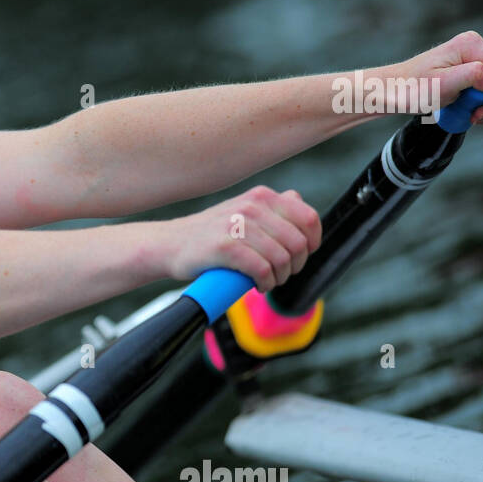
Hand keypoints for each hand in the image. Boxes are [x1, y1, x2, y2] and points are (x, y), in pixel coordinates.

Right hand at [164, 186, 321, 292]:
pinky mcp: (225, 247)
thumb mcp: (241, 210)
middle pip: (299, 243)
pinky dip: (264, 283)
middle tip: (281, 273)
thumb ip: (270, 206)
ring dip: (279, 277)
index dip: (312, 243)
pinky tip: (256, 285)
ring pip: (282, 259)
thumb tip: (297, 199)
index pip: (308, 218)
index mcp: (261, 196)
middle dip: (295, 265)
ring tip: (267, 281)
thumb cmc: (210, 234)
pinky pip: (262, 270)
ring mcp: (238, 225)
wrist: (170, 245)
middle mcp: (252, 206)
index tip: (301, 256)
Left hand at [390, 30, 482, 125]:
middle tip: (479, 115)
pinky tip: (471, 112)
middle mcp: (475, 46)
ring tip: (474, 115)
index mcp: (471, 45)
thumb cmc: (411, 88)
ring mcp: (473, 57)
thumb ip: (473, 76)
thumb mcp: (442, 84)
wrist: (393, 90)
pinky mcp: (470, 68)